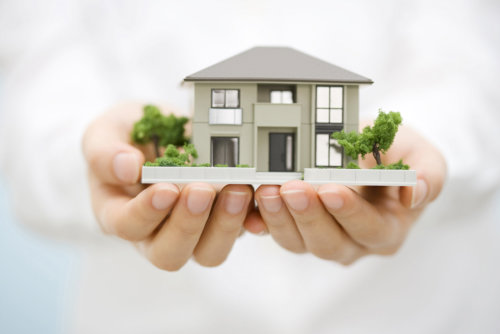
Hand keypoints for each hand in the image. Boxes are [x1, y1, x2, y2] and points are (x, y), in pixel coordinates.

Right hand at [82, 103, 252, 270]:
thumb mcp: (105, 132)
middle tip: (202, 190)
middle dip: (188, 225)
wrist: (161, 132)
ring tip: (236, 190)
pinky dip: (250, 218)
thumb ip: (104, 151)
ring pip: (208, 252)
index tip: (165, 189)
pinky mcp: (221, 220)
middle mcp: (155, 232)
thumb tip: (127, 169)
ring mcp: (193, 230)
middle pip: (169, 254)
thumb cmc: (128, 137)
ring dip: (224, 225)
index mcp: (120, 214)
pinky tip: (257, 195)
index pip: (128, 227)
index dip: (146, 213)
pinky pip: (239, 231)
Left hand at [246, 125, 445, 264]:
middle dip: (308, 216)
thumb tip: (415, 194)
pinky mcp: (296, 227)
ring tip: (267, 189)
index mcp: (386, 231)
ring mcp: (322, 238)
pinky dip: (261, 220)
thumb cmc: (398, 155)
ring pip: (297, 242)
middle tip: (291, 188)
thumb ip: (427, 175)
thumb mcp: (422, 156)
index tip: (331, 189)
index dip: (350, 213)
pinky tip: (250, 203)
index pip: (368, 230)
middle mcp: (353, 243)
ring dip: (280, 217)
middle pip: (328, 243)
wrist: (370, 153)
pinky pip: (276, 231)